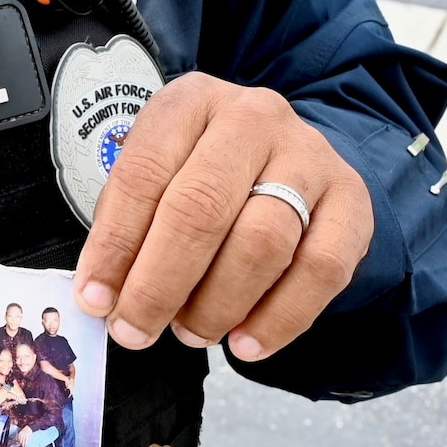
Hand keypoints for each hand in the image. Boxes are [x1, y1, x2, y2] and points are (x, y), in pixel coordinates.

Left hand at [74, 73, 371, 363]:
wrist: (286, 153)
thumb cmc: (203, 170)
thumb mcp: (158, 173)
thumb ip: (129, 225)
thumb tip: (102, 298)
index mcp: (190, 102)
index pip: (143, 174)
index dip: (114, 244)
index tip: (94, 299)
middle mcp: (252, 117)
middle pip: (201, 208)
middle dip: (160, 283)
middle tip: (135, 330)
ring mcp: (309, 155)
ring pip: (262, 242)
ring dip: (217, 304)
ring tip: (188, 332)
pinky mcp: (352, 200)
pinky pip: (320, 270)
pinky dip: (279, 318)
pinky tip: (246, 345)